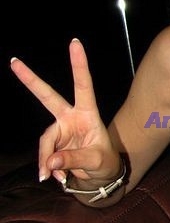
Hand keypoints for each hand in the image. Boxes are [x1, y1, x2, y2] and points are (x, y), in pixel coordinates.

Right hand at [10, 38, 121, 184]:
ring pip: (45, 141)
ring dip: (47, 160)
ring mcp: (60, 130)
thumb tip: (49, 161)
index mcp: (88, 114)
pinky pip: (44, 155)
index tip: (75, 43)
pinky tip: (55, 179)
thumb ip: (74, 159)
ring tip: (55, 177)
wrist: (100, 178)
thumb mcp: (96, 162)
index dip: (79, 65)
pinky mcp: (53, 143)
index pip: (83, 85)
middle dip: (31, 80)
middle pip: (48, 96)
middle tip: (13, 62)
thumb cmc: (105, 164)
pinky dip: (48, 168)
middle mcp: (71, 118)